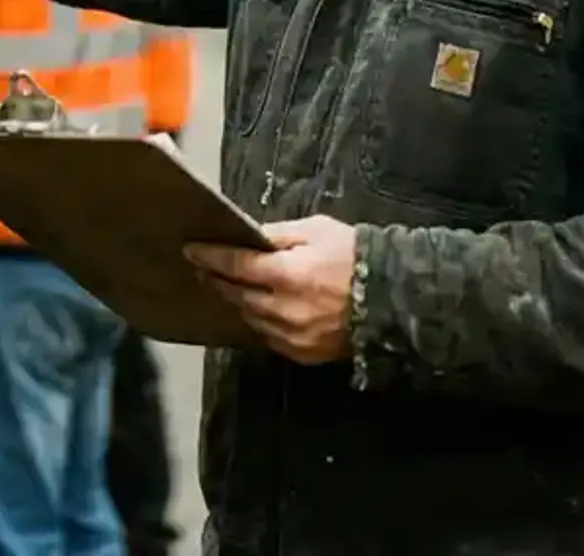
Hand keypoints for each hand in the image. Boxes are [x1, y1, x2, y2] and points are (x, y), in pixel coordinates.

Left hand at [185, 215, 356, 364]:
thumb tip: (250, 237)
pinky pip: (269, 336)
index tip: (190, 250)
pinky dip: (259, 320)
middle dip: (217, 279)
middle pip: (237, 294)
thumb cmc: (354, 256)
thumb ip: (279, 235)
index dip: (210, 257)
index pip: (236, 265)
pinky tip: (254, 308)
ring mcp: (293, 336)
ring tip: (225, 285)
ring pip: (250, 318)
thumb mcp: (317, 230)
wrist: (393, 300)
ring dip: (236, 301)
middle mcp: (284, 309)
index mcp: (288, 274)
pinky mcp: (303, 354)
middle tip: (202, 267)